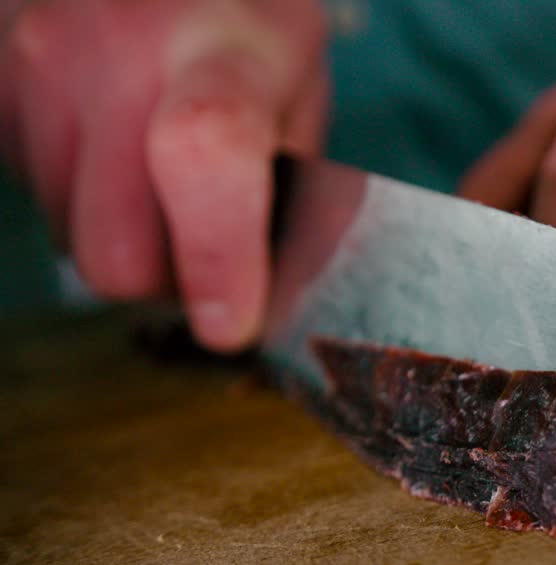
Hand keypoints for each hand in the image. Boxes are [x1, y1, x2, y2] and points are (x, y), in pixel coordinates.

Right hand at [0, 0, 328, 350]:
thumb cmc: (243, 26)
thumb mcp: (299, 93)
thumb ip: (297, 199)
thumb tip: (282, 311)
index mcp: (224, 51)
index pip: (206, 154)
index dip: (215, 257)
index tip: (230, 323)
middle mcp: (116, 51)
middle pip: (115, 253)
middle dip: (167, 280)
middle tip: (208, 243)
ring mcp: (35, 62)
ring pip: (68, 241)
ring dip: (123, 237)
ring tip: (157, 171)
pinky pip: (34, 200)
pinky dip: (78, 199)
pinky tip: (111, 145)